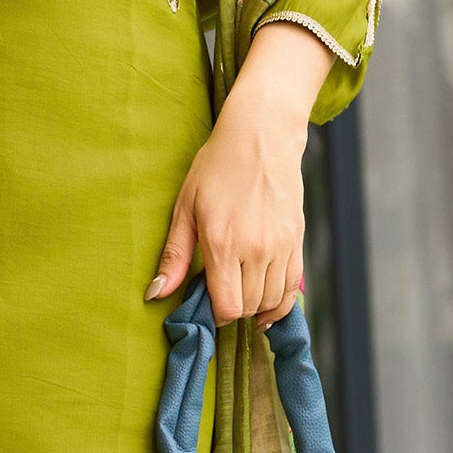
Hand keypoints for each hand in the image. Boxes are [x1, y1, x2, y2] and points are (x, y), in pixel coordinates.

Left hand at [149, 22, 331, 325]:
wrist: (260, 136)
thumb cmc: (216, 168)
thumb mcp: (185, 207)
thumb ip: (174, 256)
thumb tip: (156, 294)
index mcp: (222, 243)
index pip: (227, 307)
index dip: (216, 316)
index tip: (207, 306)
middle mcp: (255, 249)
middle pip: (249, 307)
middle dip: (233, 310)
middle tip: (221, 295)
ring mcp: (281, 246)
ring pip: (272, 301)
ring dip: (255, 307)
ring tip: (241, 294)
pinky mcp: (297, 240)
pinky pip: (293, 287)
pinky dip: (280, 302)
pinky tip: (266, 305)